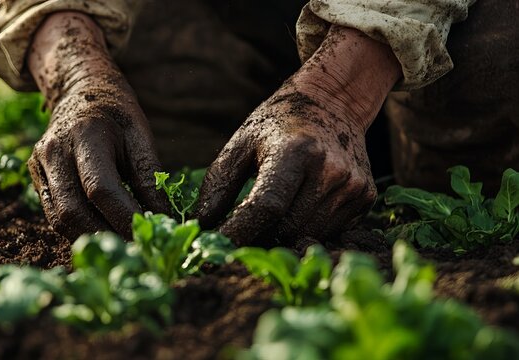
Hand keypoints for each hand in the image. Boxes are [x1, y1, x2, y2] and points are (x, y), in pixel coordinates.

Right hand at [27, 12, 166, 238]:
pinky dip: (80, 230)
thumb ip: (150, 177)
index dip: (125, 219)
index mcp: (85, 135)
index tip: (150, 238)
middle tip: (137, 252)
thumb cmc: (116, 112)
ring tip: (122, 249)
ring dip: (91, 239)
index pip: (101, 189)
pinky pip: (55, 214)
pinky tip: (103, 235)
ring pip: (60, 219)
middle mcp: (54, 152)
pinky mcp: (36, 178)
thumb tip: (163, 220)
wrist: (79, 90)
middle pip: (73, 211)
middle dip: (107, 237)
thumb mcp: (141, 135)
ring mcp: (39, 165)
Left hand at [195, 26, 401, 245]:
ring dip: (281, 237)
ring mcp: (352, 186)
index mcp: (296, 151)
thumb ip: (219, 182)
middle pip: (286, 228)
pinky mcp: (365, 198)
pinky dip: (305, 231)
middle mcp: (330, 170)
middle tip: (239, 233)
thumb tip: (201, 224)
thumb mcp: (243, 142)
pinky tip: (296, 210)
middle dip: (258, 238)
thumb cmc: (279, 123)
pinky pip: (328, 232)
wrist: (333, 103)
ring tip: (266, 222)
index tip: (215, 247)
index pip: (266, 206)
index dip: (239, 231)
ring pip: (306, 235)